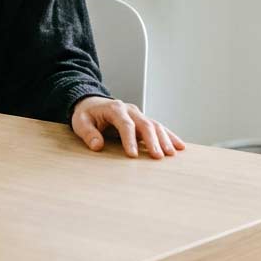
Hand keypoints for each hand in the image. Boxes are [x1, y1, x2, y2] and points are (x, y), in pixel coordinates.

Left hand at [71, 96, 185, 158]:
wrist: (92, 103)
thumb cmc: (86, 114)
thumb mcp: (80, 122)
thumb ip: (88, 133)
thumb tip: (96, 145)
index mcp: (114, 109)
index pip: (125, 124)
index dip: (129, 139)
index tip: (133, 155)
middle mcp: (129, 110)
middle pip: (144, 124)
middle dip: (152, 140)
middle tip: (158, 157)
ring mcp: (138, 114)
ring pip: (155, 125)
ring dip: (164, 139)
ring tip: (172, 154)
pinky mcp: (143, 120)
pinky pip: (159, 127)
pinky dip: (170, 136)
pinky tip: (179, 146)